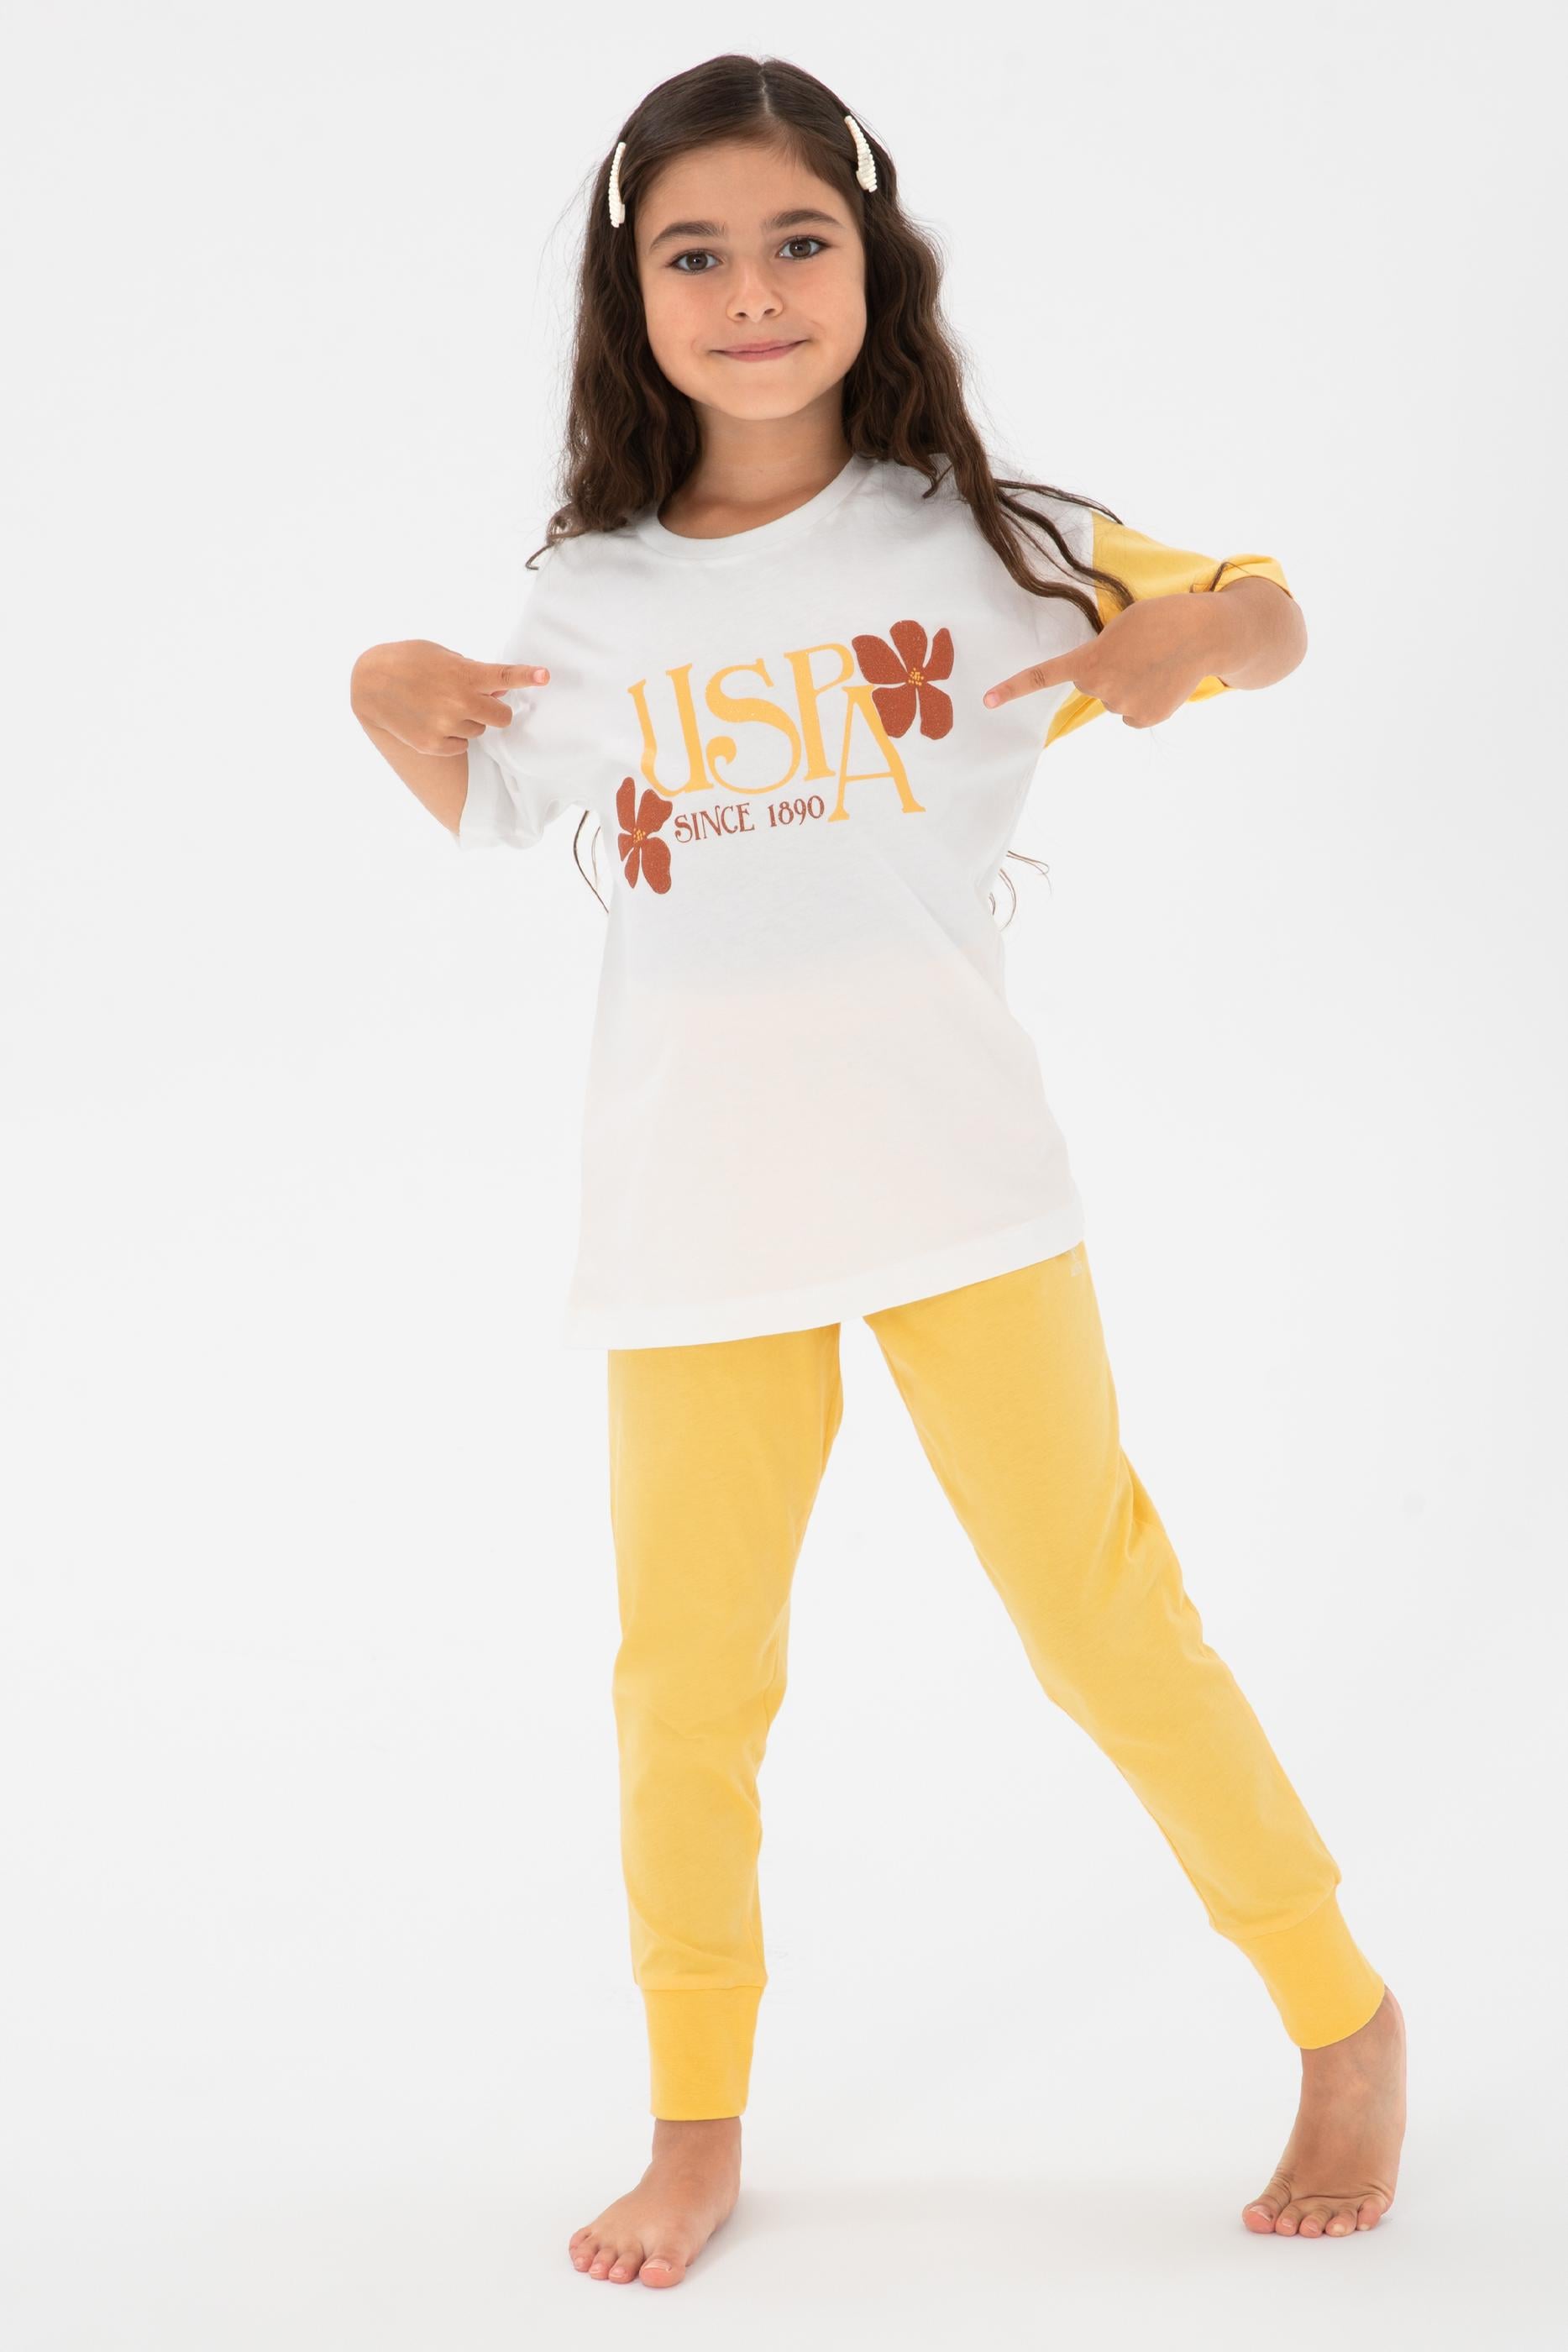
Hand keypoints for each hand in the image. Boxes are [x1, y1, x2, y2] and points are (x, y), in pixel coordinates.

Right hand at [349, 639, 550, 754]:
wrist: (369, 683)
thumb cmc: (409, 661)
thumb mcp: (442, 655)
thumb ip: (472, 672)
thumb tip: (496, 693)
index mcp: (464, 675)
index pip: (504, 677)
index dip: (527, 676)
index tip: (545, 676)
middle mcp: (459, 703)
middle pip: (503, 718)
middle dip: (495, 710)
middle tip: (478, 701)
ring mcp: (447, 727)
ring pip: (479, 731)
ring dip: (469, 721)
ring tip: (441, 706)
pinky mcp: (434, 745)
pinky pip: (461, 744)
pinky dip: (453, 735)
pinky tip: (432, 720)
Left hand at [981, 594, 1232, 729]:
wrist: (1207, 634)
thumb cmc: (1163, 618)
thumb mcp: (1121, 625)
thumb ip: (1101, 652)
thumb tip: (1103, 679)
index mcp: (1090, 661)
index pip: (1045, 676)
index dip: (1013, 688)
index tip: (987, 701)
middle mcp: (1101, 689)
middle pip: (1093, 685)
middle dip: (1109, 671)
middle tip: (1139, 651)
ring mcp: (1123, 708)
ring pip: (1115, 700)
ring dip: (1129, 685)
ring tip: (1156, 663)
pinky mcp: (1145, 718)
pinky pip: (1133, 713)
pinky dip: (1145, 700)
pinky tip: (1164, 681)